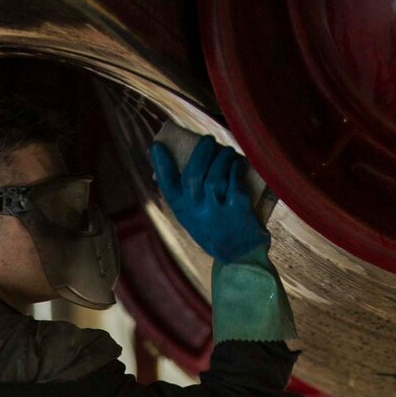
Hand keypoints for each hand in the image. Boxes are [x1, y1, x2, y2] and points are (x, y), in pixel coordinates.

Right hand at [149, 136, 267, 262]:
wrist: (238, 256)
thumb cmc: (214, 230)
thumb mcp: (192, 217)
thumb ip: (186, 197)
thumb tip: (179, 163)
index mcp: (182, 211)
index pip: (167, 184)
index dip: (161, 163)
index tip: (156, 146)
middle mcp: (196, 210)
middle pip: (193, 173)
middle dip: (202, 151)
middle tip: (209, 141)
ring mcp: (216, 209)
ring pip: (215, 174)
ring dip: (222, 156)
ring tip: (227, 152)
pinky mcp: (237, 206)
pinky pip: (234, 179)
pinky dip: (235, 167)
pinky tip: (237, 163)